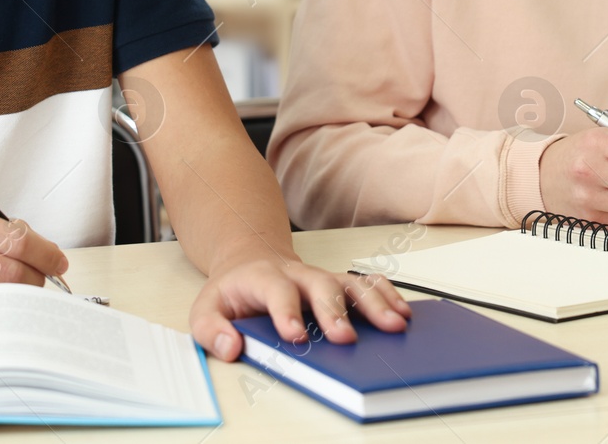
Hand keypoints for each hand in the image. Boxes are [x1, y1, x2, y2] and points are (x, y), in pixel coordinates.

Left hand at [189, 256, 410, 360]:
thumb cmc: (233, 292)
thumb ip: (211, 330)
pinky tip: (402, 313)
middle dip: (335, 311)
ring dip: (374, 303)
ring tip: (395, 325)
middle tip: (346, 338)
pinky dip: (387, 295)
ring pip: (351, 282)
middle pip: (320, 285)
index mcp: (264, 278)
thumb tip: (231, 347)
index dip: (286, 312)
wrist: (250, 261)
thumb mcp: (206, 309)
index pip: (277, 291)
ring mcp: (322, 277)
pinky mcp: (339, 284)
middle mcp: (298, 274)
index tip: (295, 336)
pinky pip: (367, 284)